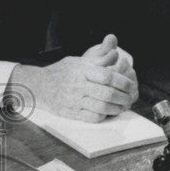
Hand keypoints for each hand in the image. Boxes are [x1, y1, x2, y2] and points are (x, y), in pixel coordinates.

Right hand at [12, 35, 138, 122]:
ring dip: (116, 108)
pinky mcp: (72, 113)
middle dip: (123, 97)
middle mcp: (78, 86)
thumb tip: (115, 53)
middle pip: (107, 93)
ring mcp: (74, 101)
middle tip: (129, 97)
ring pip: (102, 107)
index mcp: (81, 71)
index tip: (130, 84)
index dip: (122, 81)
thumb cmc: (62, 72)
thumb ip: (98, 58)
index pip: (107, 76)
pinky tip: (108, 111)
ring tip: (122, 106)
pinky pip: (93, 117)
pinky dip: (104, 115)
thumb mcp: (79, 61)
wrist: (39, 86)